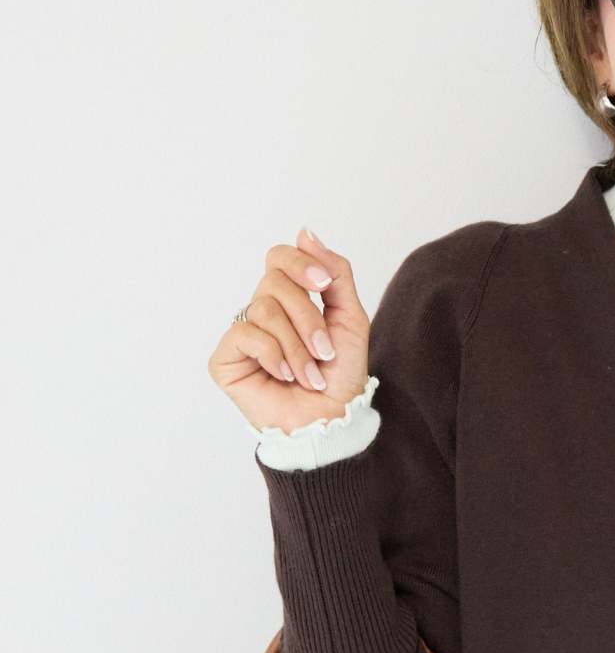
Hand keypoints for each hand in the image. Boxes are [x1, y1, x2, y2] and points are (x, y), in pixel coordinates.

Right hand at [209, 225, 371, 434]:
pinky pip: (246, 334)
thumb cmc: (340, 376)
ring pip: (264, 309)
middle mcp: (262, 311)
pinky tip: (284, 377)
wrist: (330, 421)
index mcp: (289, 298)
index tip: (324, 284)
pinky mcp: (225, 358)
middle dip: (308, 318)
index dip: (300, 264)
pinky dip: (273, 355)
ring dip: (297, 346)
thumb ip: (335, 273)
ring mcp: (242, 334)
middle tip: (325, 352)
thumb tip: (304, 231)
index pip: (279, 257)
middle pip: (274, 282)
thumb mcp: (350, 318)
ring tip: (309, 374)